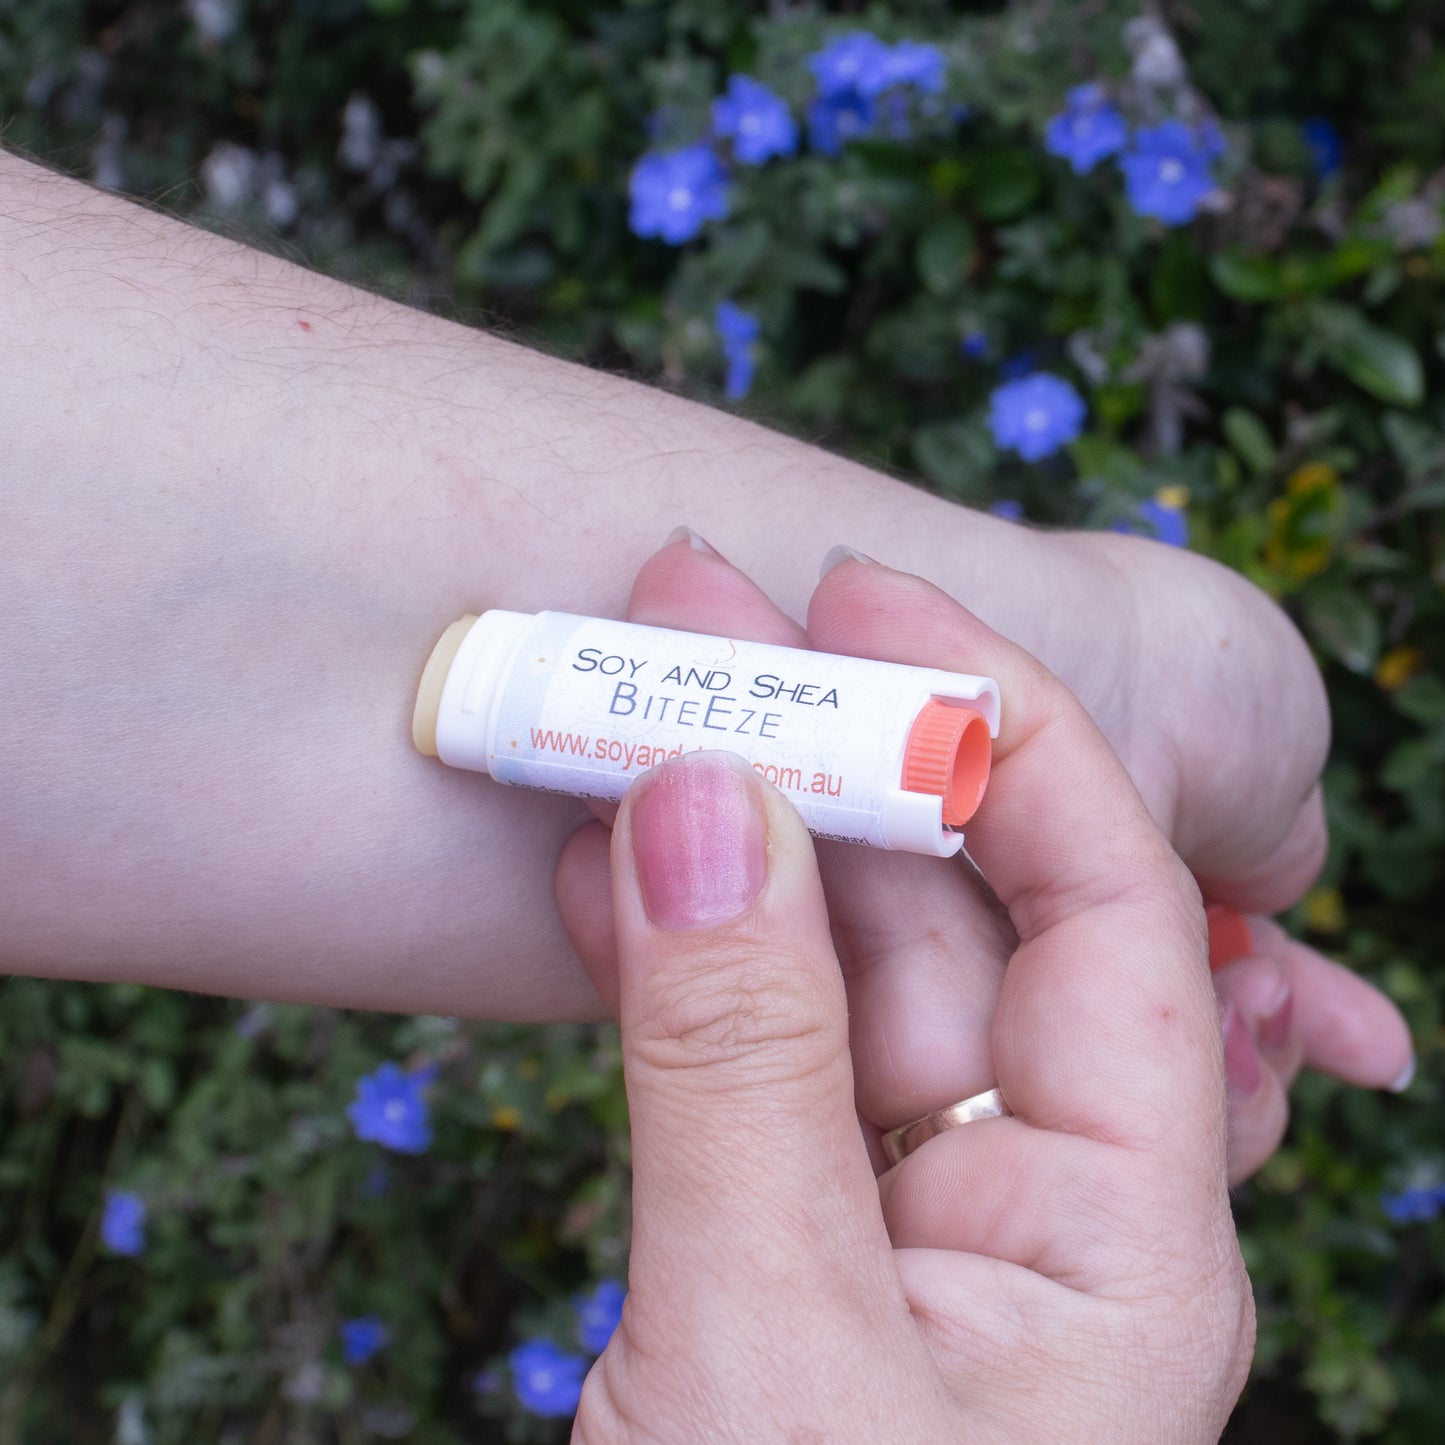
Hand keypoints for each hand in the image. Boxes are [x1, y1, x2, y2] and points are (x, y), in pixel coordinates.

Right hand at [568, 583, 1252, 1441]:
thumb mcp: (778, 1346)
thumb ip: (743, 1070)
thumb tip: (704, 801)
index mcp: (1121, 1243)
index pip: (1106, 908)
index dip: (997, 731)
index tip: (867, 609)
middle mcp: (1031, 1213)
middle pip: (942, 920)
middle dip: (824, 757)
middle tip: (694, 622)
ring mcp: (901, 1230)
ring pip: (823, 979)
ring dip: (719, 844)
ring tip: (617, 715)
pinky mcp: (782, 1248)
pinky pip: (737, 1061)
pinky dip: (665, 961)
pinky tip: (603, 867)